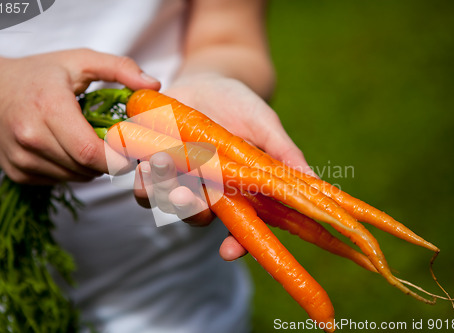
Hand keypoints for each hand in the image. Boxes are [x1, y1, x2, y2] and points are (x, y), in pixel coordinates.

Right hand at [0, 49, 159, 183]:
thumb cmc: (36, 74)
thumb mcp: (79, 61)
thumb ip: (119, 68)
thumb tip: (154, 85)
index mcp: (48, 107)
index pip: (90, 151)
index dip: (117, 157)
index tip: (131, 150)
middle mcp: (31, 137)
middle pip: (86, 167)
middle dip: (109, 161)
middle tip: (118, 146)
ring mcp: (22, 159)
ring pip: (76, 177)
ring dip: (92, 166)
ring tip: (91, 142)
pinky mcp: (19, 173)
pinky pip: (60, 180)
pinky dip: (74, 169)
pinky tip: (69, 148)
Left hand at [133, 73, 314, 260]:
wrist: (211, 82)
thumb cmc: (243, 107)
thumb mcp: (266, 126)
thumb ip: (283, 152)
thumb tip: (314, 182)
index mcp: (236, 191)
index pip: (239, 227)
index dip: (236, 243)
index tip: (230, 249)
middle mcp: (205, 191)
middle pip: (196, 216)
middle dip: (189, 210)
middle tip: (185, 195)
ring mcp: (178, 178)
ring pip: (164, 201)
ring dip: (159, 190)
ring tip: (159, 165)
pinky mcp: (152, 160)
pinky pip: (141, 179)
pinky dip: (139, 174)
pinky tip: (142, 160)